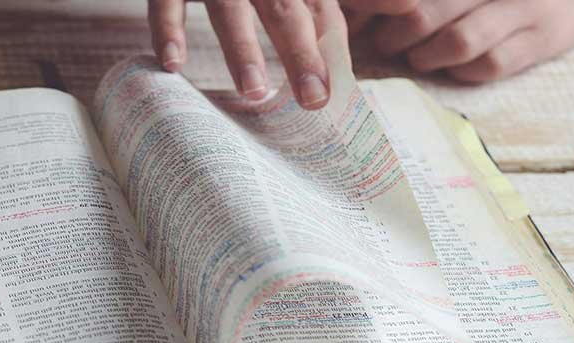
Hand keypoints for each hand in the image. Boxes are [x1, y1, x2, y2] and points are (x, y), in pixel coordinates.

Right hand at [151, 0, 408, 108]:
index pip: (320, 7)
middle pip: (283, 8)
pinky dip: (168, 29)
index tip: (336, 93)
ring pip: (229, 8)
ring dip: (242, 48)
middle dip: (300, 53)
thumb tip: (408, 6)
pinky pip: (165, 1)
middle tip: (314, 101)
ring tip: (255, 92)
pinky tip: (174, 64)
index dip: (330, 47)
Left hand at [352, 0, 573, 81]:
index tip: (359, 17)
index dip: (379, 7)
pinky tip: (457, 66)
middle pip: (425, 11)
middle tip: (385, 41)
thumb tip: (364, 10)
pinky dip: (464, 71)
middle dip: (395, 33)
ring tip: (418, 55)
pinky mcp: (543, 39)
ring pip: (457, 41)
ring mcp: (524, 7)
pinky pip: (491, 65)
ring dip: (426, 55)